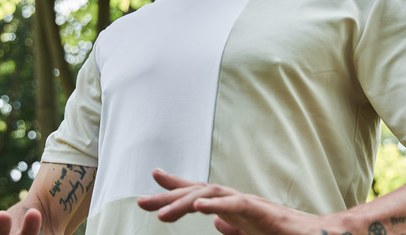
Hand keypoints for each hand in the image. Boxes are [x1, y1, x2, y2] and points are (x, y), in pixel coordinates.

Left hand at [137, 169, 338, 234]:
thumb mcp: (252, 234)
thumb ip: (235, 228)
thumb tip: (217, 223)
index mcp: (234, 208)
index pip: (201, 192)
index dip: (177, 185)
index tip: (154, 177)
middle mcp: (239, 200)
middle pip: (199, 190)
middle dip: (170, 195)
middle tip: (142, 202)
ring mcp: (251, 204)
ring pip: (213, 193)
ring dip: (185, 201)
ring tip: (162, 214)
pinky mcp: (263, 212)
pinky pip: (237, 205)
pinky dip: (217, 203)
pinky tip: (199, 206)